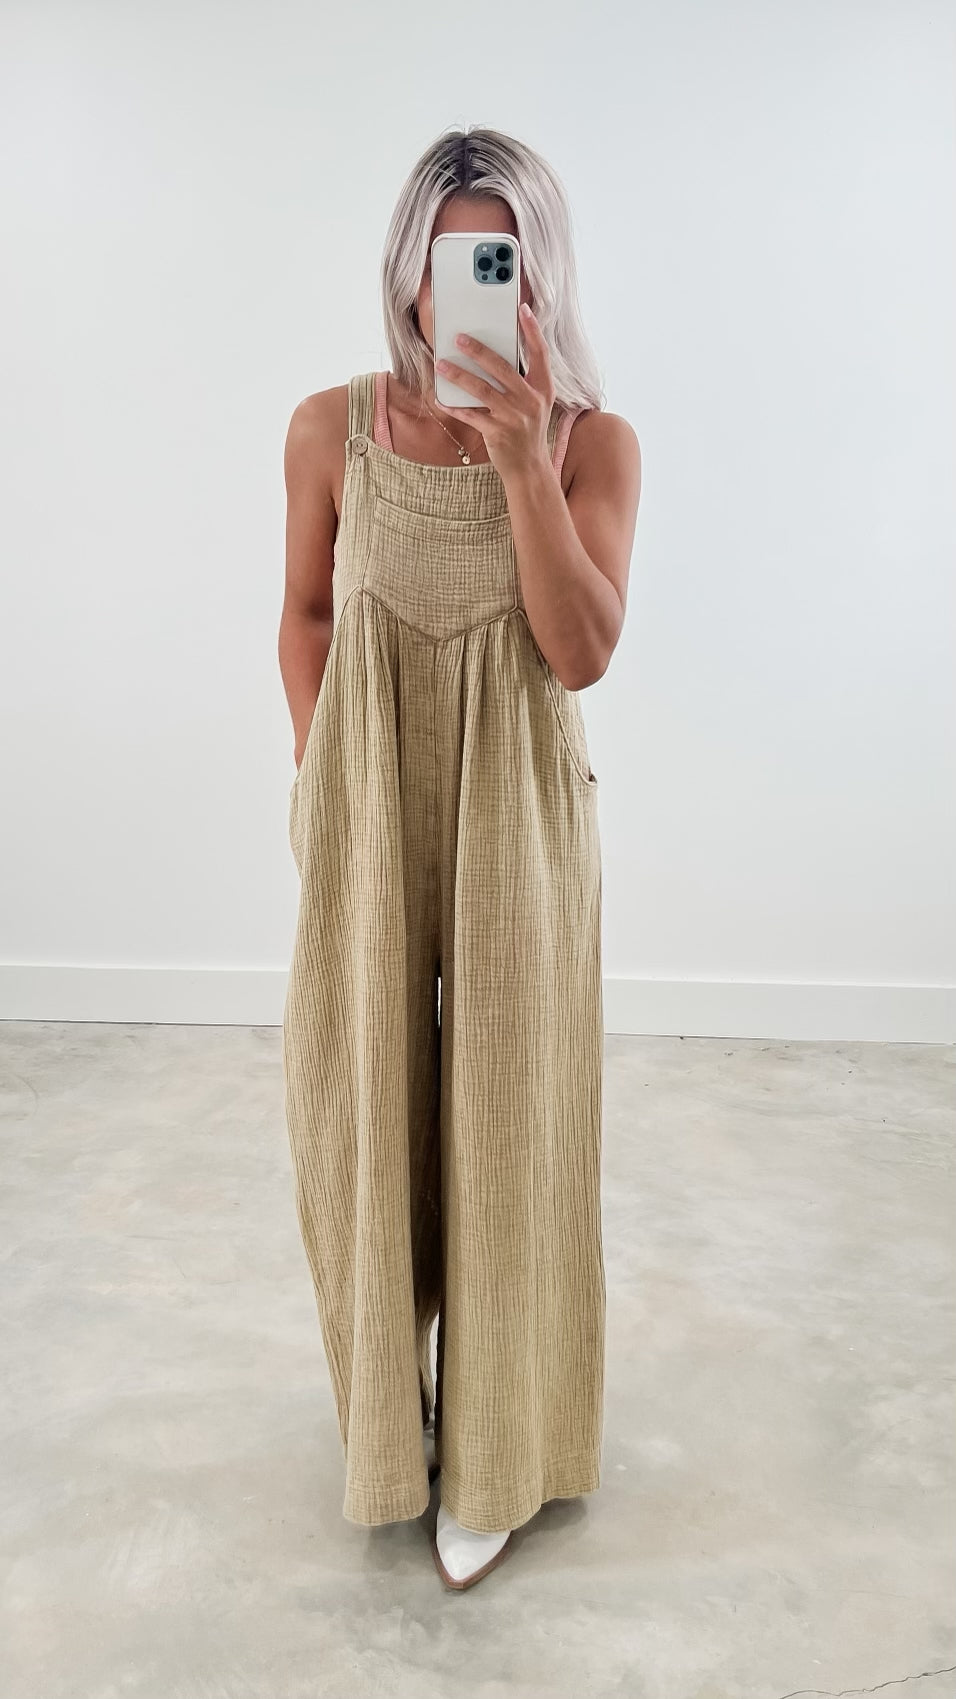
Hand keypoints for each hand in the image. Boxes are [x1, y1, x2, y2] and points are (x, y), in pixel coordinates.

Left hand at [434, 303, 555, 479]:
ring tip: (441, 364)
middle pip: (502, 368)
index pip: (540, 353)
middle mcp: (531, 401)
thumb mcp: (535, 404)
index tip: (522, 310)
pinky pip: (471, 414)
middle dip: (478, 350)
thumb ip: (522, 381)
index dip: (532, 330)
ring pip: (481, 389)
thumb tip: (493, 356)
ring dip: (458, 375)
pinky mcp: (497, 432)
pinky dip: (454, 406)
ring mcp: (514, 417)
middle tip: (459, 337)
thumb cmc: (528, 430)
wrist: (530, 468)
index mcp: (543, 389)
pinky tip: (441, 398)